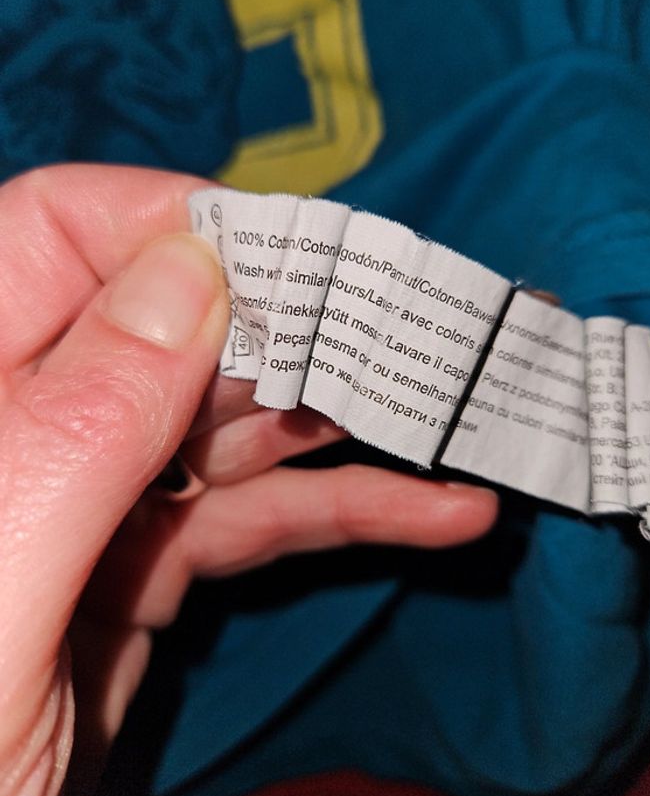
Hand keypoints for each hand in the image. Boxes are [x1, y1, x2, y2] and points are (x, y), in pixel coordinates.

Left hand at [0, 165, 497, 795]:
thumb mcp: (0, 572)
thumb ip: (85, 418)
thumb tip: (192, 269)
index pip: (66, 231)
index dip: (180, 223)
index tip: (303, 253)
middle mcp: (35, 413)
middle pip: (175, 322)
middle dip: (299, 328)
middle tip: (423, 337)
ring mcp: (97, 492)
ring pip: (233, 423)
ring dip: (347, 425)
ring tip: (457, 420)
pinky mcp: (147, 564)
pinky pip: (253, 516)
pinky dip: (345, 513)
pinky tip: (441, 515)